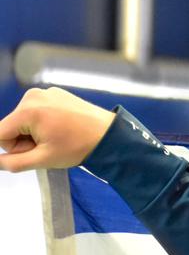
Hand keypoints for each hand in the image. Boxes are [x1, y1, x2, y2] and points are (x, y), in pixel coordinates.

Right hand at [0, 87, 116, 172]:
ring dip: (34, 132)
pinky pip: (37, 111)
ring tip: (57, 137)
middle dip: (25, 140)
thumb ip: (15, 162)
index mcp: (27, 111)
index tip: (33, 151)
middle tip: (49, 146)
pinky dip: (44, 122)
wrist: (110, 135)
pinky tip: (62, 128)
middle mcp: (32, 96)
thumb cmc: (78, 147)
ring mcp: (44, 92)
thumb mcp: (44, 159)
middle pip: (12, 125)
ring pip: (24, 119)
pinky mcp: (54, 93)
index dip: (12, 148)